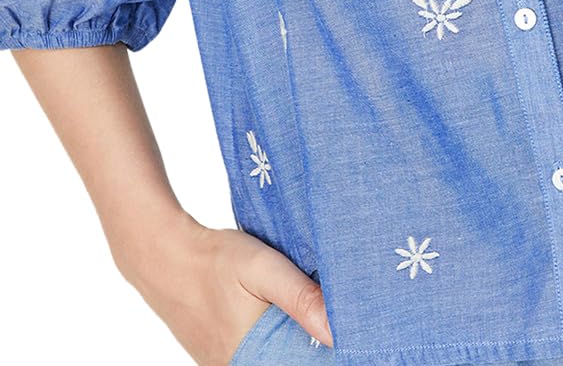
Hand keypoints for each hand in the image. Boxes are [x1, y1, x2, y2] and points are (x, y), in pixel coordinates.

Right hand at [118, 210, 332, 363]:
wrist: (163, 256)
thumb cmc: (214, 260)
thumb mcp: (262, 268)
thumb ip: (299, 297)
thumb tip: (338, 331)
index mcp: (250, 358)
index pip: (302, 364)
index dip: (328, 351)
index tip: (351, 332)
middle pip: (289, 360)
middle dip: (311, 344)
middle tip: (331, 314)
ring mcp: (226, 364)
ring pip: (273, 358)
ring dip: (293, 341)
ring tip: (305, 313)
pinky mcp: (219, 354)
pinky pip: (255, 354)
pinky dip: (273, 339)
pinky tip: (280, 316)